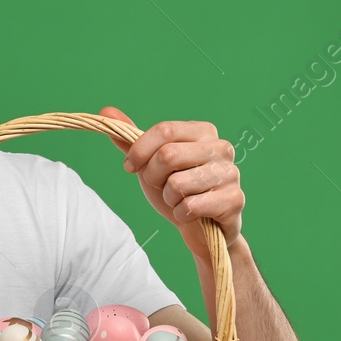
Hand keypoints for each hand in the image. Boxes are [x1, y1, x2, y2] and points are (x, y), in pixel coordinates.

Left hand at [98, 107, 243, 258]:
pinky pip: (190, 206)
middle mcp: (222, 147)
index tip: (129, 166)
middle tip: (158, 186)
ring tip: (179, 200)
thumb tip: (106, 111)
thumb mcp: (150, 163)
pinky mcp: (234, 200)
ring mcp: (231, 173)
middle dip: (152, 176)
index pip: (164, 130)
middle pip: (168, 155)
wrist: (201, 229)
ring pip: (177, 184)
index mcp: (203, 131)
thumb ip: (130, 138)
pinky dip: (181, 214)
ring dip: (168, 198)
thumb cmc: (176, 190)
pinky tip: (190, 214)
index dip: (139, 150)